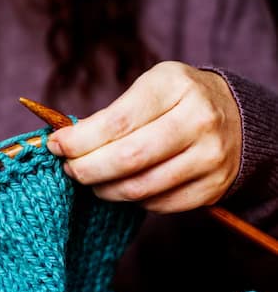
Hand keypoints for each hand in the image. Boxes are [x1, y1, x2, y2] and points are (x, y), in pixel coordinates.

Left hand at [47, 61, 241, 212]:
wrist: (236, 116)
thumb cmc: (175, 101)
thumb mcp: (147, 88)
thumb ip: (109, 115)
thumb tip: (63, 144)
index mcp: (174, 87)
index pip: (116, 123)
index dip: (78, 141)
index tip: (56, 146)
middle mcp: (198, 120)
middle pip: (127, 159)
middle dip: (86, 169)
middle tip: (69, 169)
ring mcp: (210, 157)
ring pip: (140, 187)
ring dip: (104, 189)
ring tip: (91, 180)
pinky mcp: (213, 186)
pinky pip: (158, 205)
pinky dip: (133, 200)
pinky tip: (124, 186)